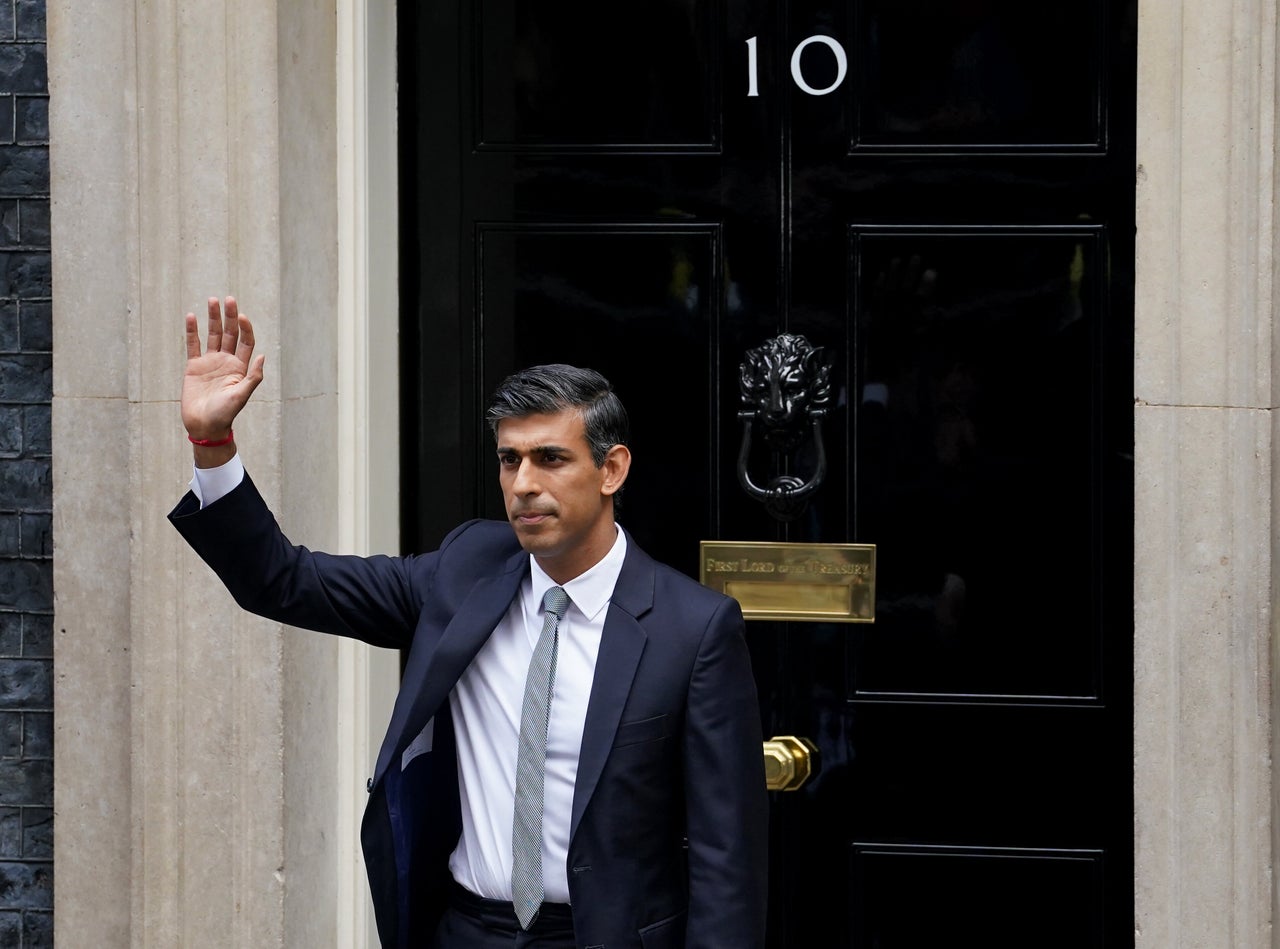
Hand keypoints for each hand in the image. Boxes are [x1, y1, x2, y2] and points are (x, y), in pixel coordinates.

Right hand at [181, 296, 264, 440]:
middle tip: (228, 299)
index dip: (245, 328)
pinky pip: (193, 345)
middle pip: (230, 334)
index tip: (241, 316)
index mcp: (240, 367)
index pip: (245, 342)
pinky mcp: (194, 366)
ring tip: (213, 300)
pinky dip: (192, 331)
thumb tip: (263, 355)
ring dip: (213, 318)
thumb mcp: (242, 395)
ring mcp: (210, 362)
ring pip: (212, 335)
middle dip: (230, 316)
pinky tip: (192, 316)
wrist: (204, 426)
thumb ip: (253, 377)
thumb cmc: (225, 414)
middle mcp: (226, 361)